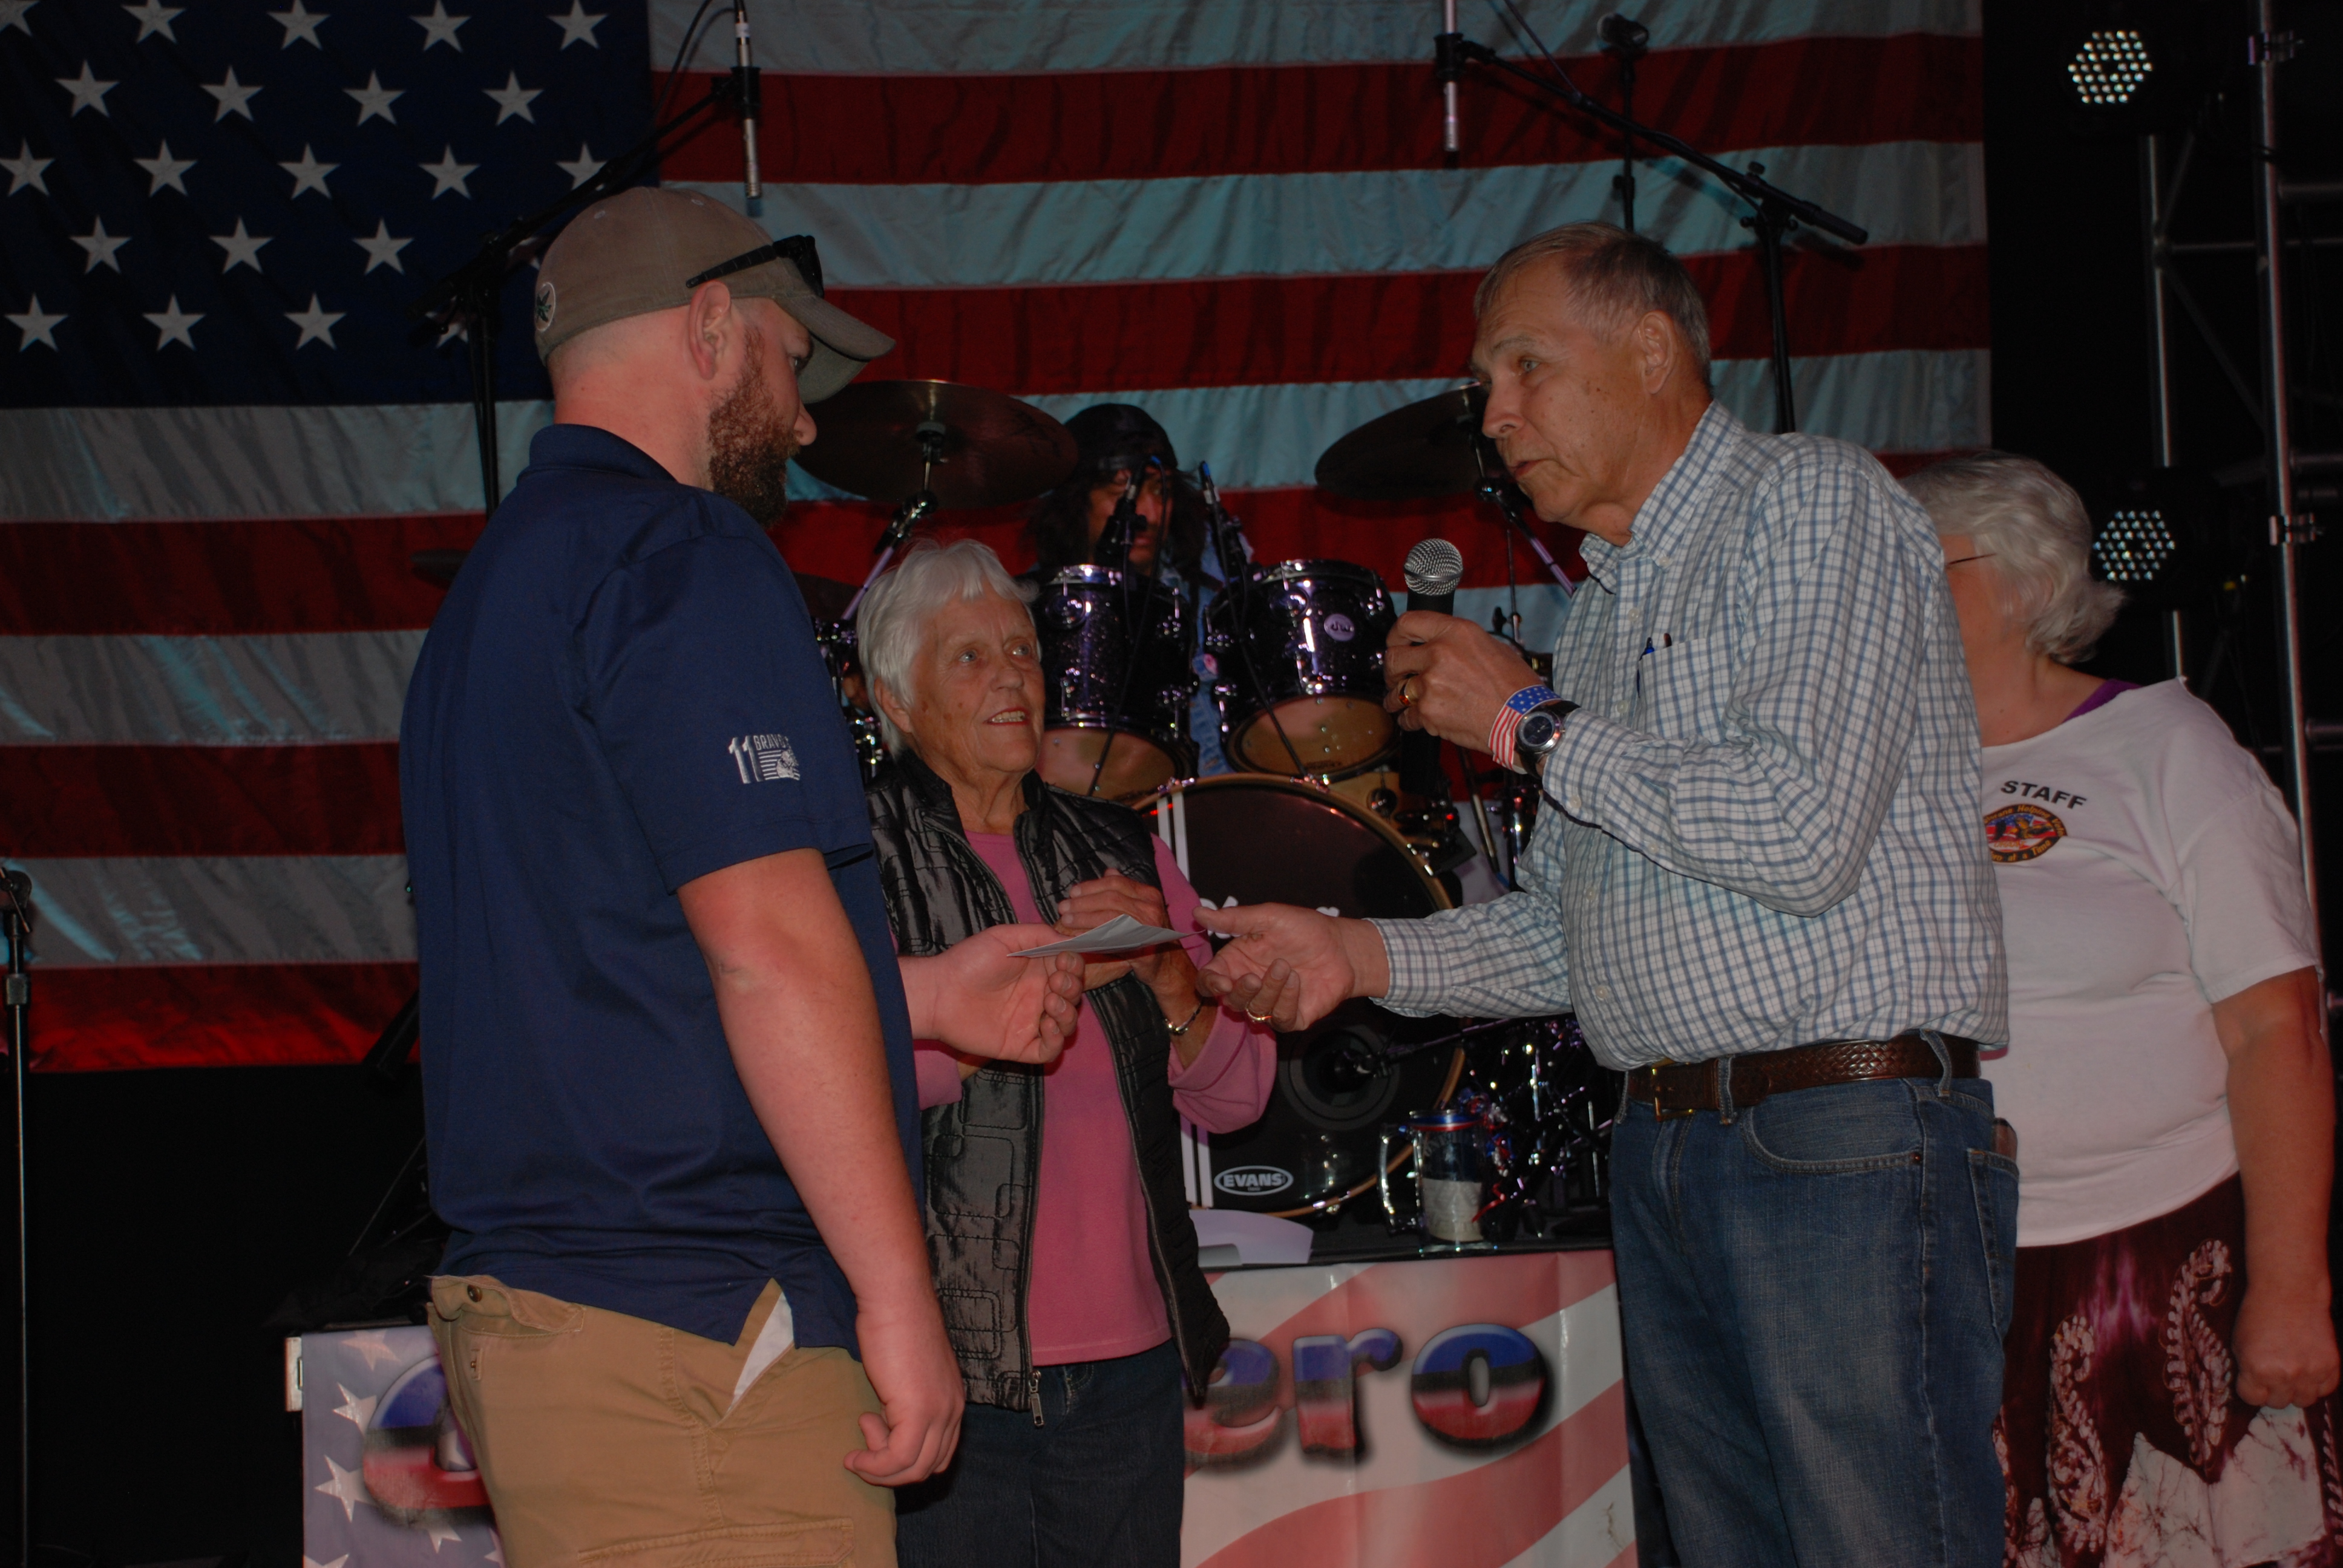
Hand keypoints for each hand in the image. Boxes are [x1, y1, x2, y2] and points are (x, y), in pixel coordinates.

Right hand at [845, 1300, 963, 1484]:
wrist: (895, 1299)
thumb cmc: (894, 1325)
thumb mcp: (907, 1372)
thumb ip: (906, 1400)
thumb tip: (888, 1424)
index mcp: (954, 1400)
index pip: (940, 1454)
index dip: (906, 1462)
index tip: (877, 1445)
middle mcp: (954, 1410)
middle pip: (928, 1467)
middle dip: (890, 1471)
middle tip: (863, 1451)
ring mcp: (940, 1412)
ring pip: (914, 1469)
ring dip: (879, 1471)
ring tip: (856, 1453)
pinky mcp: (919, 1412)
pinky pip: (898, 1459)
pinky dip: (873, 1465)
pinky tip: (854, 1454)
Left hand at [915, 925, 1083, 1063]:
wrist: (938, 994)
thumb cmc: (968, 961)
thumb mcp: (1004, 937)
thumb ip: (1039, 934)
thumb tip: (1069, 943)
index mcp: (1037, 969)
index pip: (1070, 970)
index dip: (1075, 966)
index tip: (1064, 961)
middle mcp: (1037, 996)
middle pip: (1072, 996)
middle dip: (1072, 988)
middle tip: (1055, 982)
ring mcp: (1030, 1022)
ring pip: (1066, 1023)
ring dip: (1068, 1013)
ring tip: (1050, 1002)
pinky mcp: (1019, 1045)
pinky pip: (1049, 1050)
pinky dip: (1057, 1040)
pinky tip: (1047, 1025)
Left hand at [1057, 872, 1196, 1001]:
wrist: (1166, 964)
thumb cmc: (1148, 935)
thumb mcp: (1140, 908)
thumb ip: (1124, 891)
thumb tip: (1108, 872)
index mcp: (1148, 894)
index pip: (1116, 883)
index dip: (1091, 886)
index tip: (1073, 892)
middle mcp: (1151, 907)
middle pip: (1111, 897)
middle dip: (1083, 902)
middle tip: (1064, 907)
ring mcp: (1148, 927)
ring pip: (1110, 916)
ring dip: (1084, 917)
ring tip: (1066, 920)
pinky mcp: (1143, 946)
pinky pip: (1113, 937)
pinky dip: (1093, 935)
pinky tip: (1079, 937)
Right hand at [1192, 902, 1389, 1031]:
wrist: (1342, 946)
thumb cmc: (1303, 929)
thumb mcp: (1268, 917)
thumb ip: (1233, 919)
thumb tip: (1197, 912)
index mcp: (1236, 963)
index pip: (1209, 982)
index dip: (1210, 985)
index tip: (1221, 982)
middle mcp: (1250, 986)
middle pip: (1229, 1002)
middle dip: (1241, 992)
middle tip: (1255, 976)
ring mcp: (1270, 1004)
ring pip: (1254, 1011)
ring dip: (1269, 990)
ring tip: (1288, 968)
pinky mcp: (1292, 1017)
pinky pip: (1279, 1019)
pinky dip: (1286, 1001)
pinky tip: (1298, 982)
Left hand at [1383, 611, 1538, 753]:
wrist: (1524, 721)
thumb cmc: (1515, 687)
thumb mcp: (1491, 648)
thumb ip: (1458, 643)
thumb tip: (1438, 644)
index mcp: (1455, 632)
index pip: (1407, 623)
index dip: (1395, 636)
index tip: (1395, 645)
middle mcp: (1439, 653)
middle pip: (1393, 658)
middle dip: (1392, 671)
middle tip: (1397, 678)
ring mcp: (1431, 684)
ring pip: (1395, 692)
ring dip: (1396, 700)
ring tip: (1402, 704)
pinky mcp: (1428, 712)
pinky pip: (1407, 717)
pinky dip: (1411, 721)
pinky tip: (1421, 721)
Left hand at [2233, 1280, 2340, 1408]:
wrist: (2290, 1292)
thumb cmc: (2259, 1314)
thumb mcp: (2240, 1343)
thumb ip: (2247, 1370)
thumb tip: (2254, 1388)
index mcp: (2257, 1369)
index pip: (2252, 1398)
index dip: (2251, 1388)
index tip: (2253, 1380)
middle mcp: (2285, 1375)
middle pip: (2279, 1402)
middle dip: (2273, 1390)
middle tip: (2273, 1374)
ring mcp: (2310, 1372)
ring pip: (2304, 1400)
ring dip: (2296, 1390)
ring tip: (2292, 1372)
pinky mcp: (2331, 1366)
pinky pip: (2326, 1389)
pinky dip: (2317, 1383)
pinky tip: (2309, 1368)